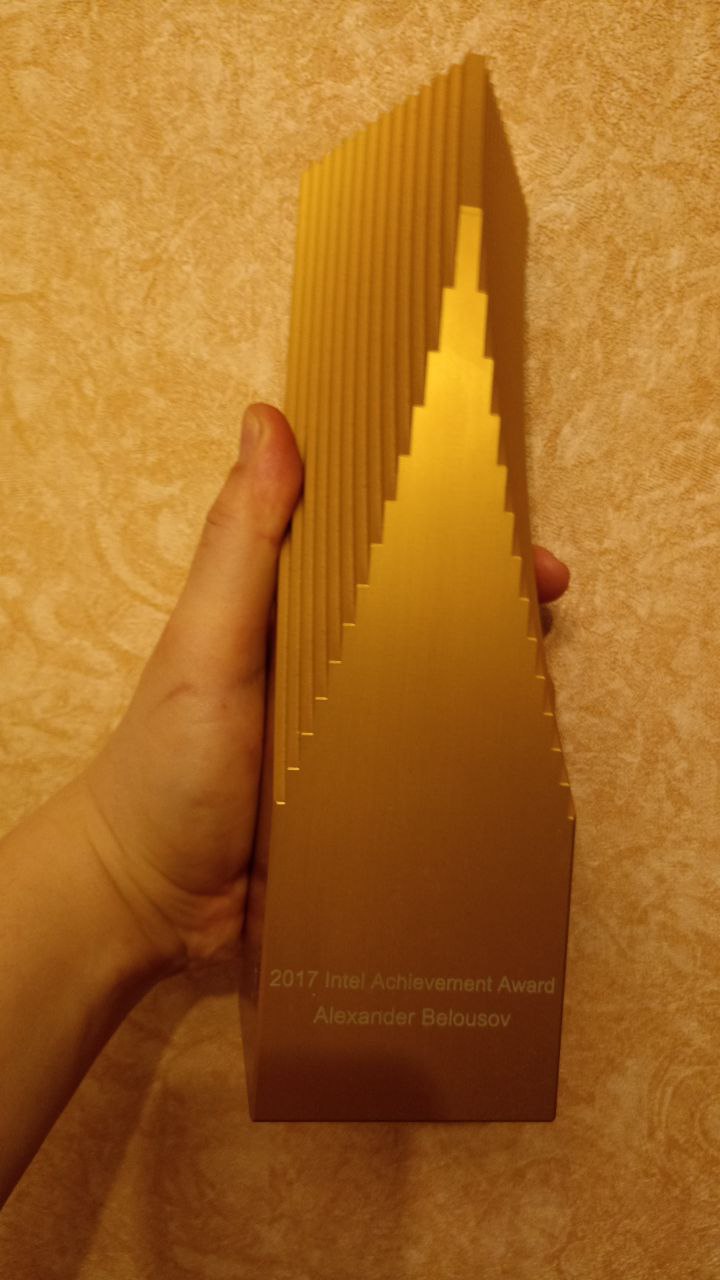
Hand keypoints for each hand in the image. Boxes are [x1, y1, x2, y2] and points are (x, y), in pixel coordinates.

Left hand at [76, 403, 569, 973]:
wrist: (153, 907)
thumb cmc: (164, 766)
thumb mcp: (205, 648)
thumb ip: (241, 546)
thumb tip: (267, 420)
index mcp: (287, 612)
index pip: (371, 543)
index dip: (435, 520)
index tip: (499, 513)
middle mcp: (325, 663)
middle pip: (419, 611)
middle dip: (487, 595)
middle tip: (546, 594)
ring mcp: (349, 732)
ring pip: (435, 684)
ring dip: (492, 671)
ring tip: (543, 673)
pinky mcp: (365, 796)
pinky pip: (429, 759)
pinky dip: (472, 748)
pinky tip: (516, 749)